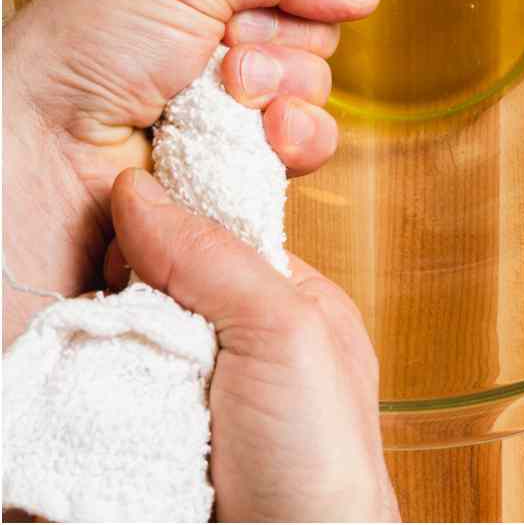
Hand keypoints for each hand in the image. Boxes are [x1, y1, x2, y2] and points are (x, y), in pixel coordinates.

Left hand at [2, 0, 378, 341]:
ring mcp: (231, 118)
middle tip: (224, 58)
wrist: (37, 160)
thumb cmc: (81, 57)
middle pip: (314, 36)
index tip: (243, 6)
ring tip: (230, 102)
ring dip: (287, 94)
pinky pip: (310, 152)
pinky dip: (295, 143)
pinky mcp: (241, 175)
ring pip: (318, 94)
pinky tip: (260, 142)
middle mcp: (218, 53)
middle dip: (282, 46)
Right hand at [107, 168, 399, 522]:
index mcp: (284, 308)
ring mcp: (188, 404)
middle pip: (149, 295)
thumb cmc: (321, 461)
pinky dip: (78, 407)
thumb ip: (217, 259)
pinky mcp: (145, 452)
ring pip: (113, 352)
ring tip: (93, 363)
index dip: (158, 232)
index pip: (207, 242)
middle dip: (115, 300)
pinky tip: (75, 404)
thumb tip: (141, 190)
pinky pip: (92, 411)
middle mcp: (235, 351)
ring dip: (92, 355)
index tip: (115, 236)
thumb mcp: (285, 333)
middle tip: (101, 313)